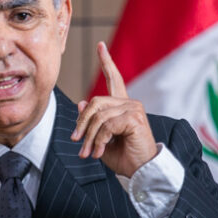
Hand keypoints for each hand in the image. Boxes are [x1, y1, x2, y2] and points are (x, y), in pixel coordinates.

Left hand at [72, 42, 157, 177]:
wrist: (141, 171)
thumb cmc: (122, 157)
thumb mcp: (100, 139)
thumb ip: (91, 122)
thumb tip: (81, 102)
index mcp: (122, 106)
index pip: (114, 79)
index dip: (107, 62)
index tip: (100, 46)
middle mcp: (129, 103)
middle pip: (95, 102)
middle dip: (81, 122)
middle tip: (76, 141)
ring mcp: (133, 109)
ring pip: (99, 116)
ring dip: (89, 137)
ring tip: (88, 152)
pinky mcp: (135, 119)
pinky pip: (107, 125)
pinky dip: (99, 140)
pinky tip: (100, 152)